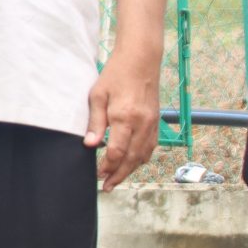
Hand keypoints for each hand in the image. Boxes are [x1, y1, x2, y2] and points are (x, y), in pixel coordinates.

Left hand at [86, 46, 161, 190]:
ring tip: (118, 180)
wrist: (141, 60)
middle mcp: (142, 123)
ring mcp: (152, 123)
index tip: (98, 174)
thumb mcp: (98, 95)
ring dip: (131, 170)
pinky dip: (141, 159)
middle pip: (131, 159)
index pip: (117, 152)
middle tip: (107, 187)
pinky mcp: (157, 121)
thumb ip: (95, 122)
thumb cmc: (116, 74)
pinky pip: (151, 147)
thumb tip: (90, 145)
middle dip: (119, 175)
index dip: (107, 167)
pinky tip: (133, 164)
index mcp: (125, 117)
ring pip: (143, 155)